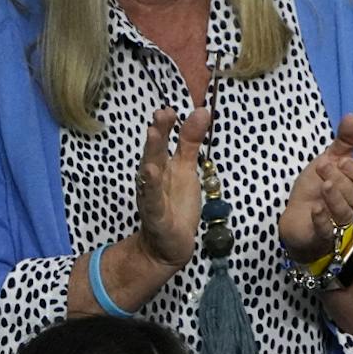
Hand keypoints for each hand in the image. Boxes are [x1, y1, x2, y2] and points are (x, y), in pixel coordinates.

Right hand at [134, 107, 213, 270]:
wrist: (167, 245)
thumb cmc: (176, 203)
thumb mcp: (186, 168)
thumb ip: (191, 142)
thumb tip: (202, 111)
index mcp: (161, 165)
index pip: (163, 141)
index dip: (166, 125)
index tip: (170, 108)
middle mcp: (152, 177)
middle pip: (154, 152)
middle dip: (158, 133)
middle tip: (162, 112)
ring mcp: (151, 195)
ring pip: (150, 172)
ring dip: (151, 153)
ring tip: (155, 134)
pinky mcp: (155, 215)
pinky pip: (152, 198)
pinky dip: (152, 185)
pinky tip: (151, 172)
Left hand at [277, 114, 352, 262]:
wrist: (296, 219)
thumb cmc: (315, 190)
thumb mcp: (329, 161)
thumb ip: (344, 142)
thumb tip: (352, 116)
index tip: (341, 161)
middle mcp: (350, 206)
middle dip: (340, 178)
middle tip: (322, 167)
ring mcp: (337, 224)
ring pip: (345, 213)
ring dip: (334, 196)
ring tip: (322, 184)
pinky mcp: (321, 237)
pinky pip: (327, 231)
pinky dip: (322, 220)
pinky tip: (315, 209)